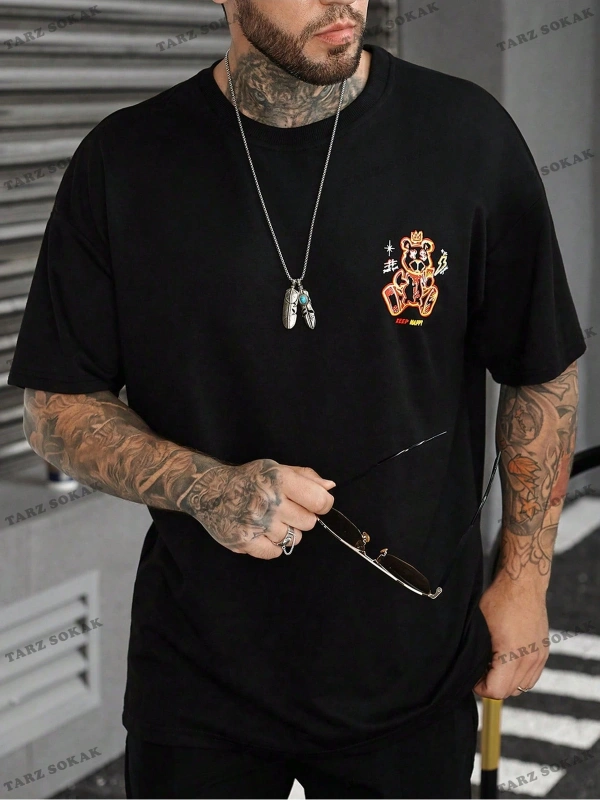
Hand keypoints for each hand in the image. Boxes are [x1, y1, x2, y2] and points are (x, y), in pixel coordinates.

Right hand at [188, 459, 335, 558]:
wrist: (208, 490)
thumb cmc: (249, 479)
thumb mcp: (277, 469)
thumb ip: (306, 477)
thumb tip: (330, 488)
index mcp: (280, 480)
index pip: (320, 500)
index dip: (322, 504)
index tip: (314, 503)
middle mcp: (269, 501)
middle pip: (309, 523)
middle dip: (301, 517)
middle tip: (285, 510)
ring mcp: (257, 523)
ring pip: (294, 539)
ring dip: (286, 531)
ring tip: (270, 520)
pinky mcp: (245, 542)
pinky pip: (276, 552)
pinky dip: (273, 545)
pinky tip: (262, 532)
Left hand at [473, 574, 548, 698]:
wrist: (523, 584)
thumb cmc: (499, 600)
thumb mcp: (481, 626)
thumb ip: (477, 652)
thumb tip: (470, 669)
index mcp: (512, 654)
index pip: (496, 691)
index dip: (480, 688)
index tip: (472, 677)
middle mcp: (530, 659)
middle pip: (509, 691)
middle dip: (492, 686)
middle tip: (480, 671)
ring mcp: (540, 657)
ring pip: (522, 687)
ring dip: (507, 682)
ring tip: (493, 666)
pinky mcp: (544, 652)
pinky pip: (532, 677)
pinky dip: (519, 676)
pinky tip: (507, 661)